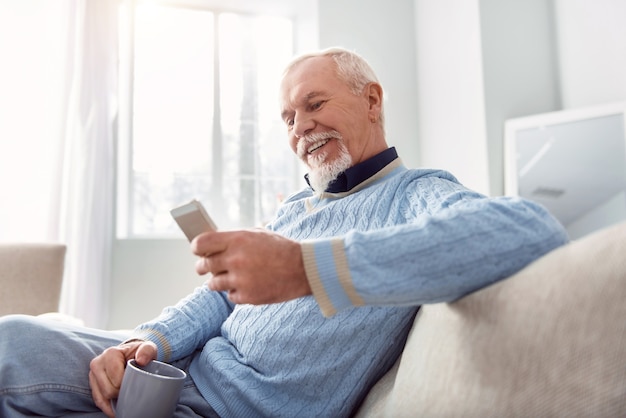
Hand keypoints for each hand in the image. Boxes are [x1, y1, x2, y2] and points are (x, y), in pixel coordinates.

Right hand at [89, 340, 156, 416]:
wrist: (130, 353)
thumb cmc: (138, 352)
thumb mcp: (147, 348)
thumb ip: (147, 351)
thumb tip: (141, 360)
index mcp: (110, 354)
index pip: (117, 380)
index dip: (128, 386)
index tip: (136, 383)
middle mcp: (98, 363)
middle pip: (108, 391)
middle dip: (121, 394)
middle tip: (132, 390)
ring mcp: (93, 375)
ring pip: (102, 398)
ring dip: (115, 401)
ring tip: (126, 397)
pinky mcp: (93, 384)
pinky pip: (98, 401)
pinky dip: (108, 407)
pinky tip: (118, 407)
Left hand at [192, 229, 311, 304]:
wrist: (303, 269)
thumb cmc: (280, 248)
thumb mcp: (256, 234)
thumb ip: (233, 239)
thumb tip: (210, 245)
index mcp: (237, 240)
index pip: (201, 244)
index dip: (197, 248)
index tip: (199, 251)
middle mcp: (235, 259)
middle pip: (203, 265)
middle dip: (204, 267)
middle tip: (208, 267)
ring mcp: (240, 280)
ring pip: (213, 284)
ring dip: (219, 281)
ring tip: (232, 277)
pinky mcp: (247, 296)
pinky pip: (230, 296)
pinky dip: (236, 292)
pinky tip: (248, 285)